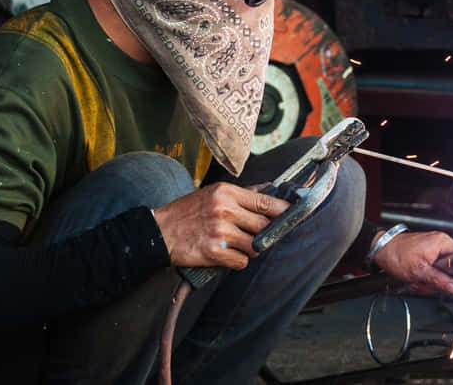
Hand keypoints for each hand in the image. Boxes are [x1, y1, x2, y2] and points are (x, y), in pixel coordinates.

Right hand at [152, 182, 288, 269]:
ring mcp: (220, 232)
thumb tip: (268, 191)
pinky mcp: (214, 252)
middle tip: (259, 234)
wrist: (159, 232)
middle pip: (263, 225)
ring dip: (251, 248)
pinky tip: (225, 254)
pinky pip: (241, 261)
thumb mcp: (211, 193)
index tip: (293, 214)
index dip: (283, 210)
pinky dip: (237, 260)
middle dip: (265, 233)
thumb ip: (241, 194)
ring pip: (255, 246)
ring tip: (237, 244)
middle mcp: (224, 210)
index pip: (264, 202)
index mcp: (226, 193)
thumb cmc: (186, 212)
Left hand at [373, 230, 452, 295]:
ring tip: (418, 280)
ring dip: (430, 281)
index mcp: (442, 243)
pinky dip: (426, 276)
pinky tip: (417, 278)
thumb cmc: (396, 255)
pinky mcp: (428, 253)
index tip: (448, 279)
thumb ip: (439, 280)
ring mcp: (434, 248)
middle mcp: (440, 243)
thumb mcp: (419, 272)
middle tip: (426, 282)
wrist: (381, 250)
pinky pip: (434, 268)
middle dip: (439, 280)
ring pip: (443, 272)